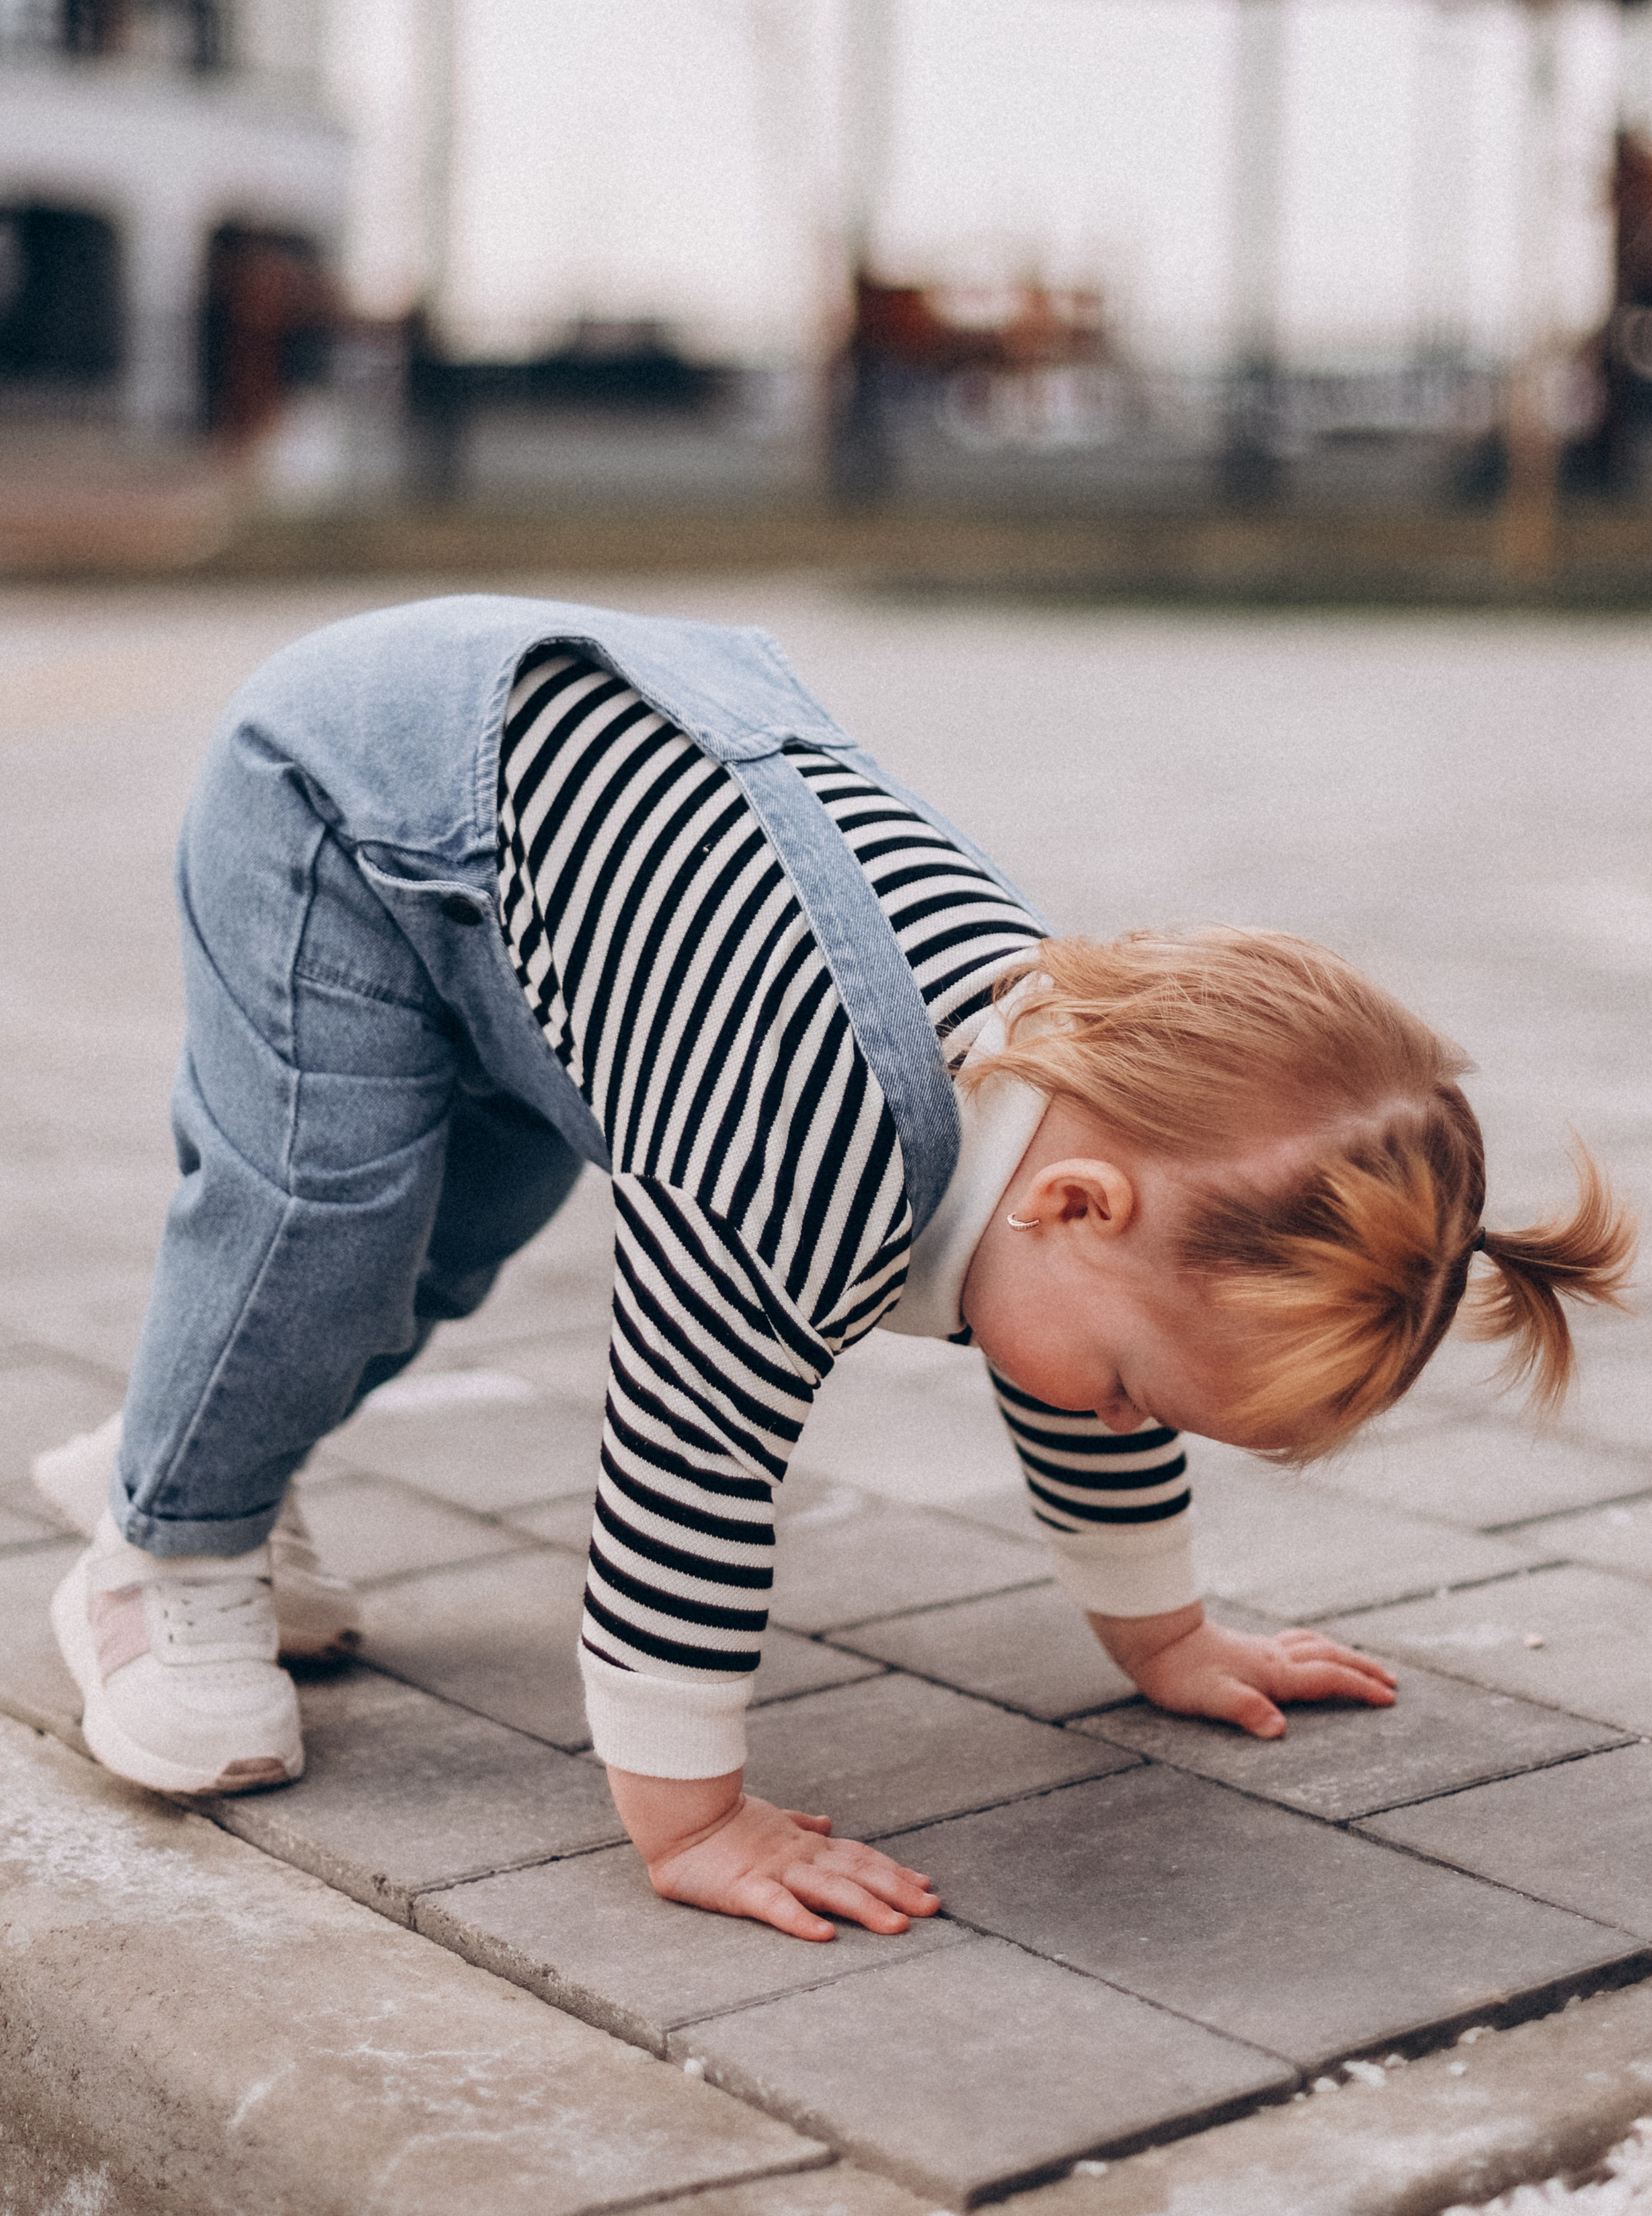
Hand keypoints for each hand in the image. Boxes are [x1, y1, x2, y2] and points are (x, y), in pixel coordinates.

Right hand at [607, 1767, 939, 1942]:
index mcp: (804, 1844)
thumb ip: (800, 1825)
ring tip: (898, 1926)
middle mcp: (799, 1857)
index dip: (894, 1871)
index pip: (859, 1857)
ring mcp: (773, 1872)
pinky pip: (776, 1907)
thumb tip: (828, 1823)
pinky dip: (801, 1921)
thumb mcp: (770, 1821)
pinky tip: (824, 1936)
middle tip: (932, 1908)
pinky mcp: (743, 1889)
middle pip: (856, 1874)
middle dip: (896, 1891)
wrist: (678, 1814)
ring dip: (865, 1907)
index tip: (926, 1886)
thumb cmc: (722, 1822)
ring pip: (828, 1889)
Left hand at [1090, 1603, 1396, 1738]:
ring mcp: (1261, 1649)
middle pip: (1330, 1656)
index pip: (1328, 1677)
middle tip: (1391, 1681)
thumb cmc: (1179, 1674)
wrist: (1153, 1640)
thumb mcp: (1211, 1698)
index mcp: (1273, 1672)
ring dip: (1342, 1654)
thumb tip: (1278, 1729)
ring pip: (1314, 1645)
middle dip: (1363, 1668)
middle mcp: (1273, 1657)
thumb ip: (1245, 1711)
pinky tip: (1307, 1651)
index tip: (1389, 1699)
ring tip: (1360, 1663)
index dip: (1361, 1688)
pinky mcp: (1247, 1647)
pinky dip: (1315, 1647)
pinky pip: (1295, 1643)